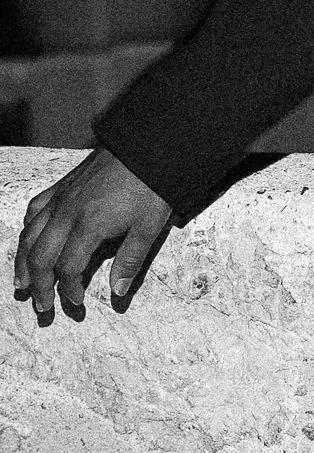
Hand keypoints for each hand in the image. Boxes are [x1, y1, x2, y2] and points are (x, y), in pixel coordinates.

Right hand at [15, 149, 174, 324]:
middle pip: (40, 256)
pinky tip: (28, 240)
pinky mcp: (62, 186)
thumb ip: (130, 260)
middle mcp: (67, 212)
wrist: (147, 146)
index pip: (67, 267)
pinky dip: (27, 229)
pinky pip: (35, 209)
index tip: (75, 303)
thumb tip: (119, 291)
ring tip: (22, 284)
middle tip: (42, 306)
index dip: (68, 290)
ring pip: (30, 234)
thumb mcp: (149, 226)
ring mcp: (61, 197)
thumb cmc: (151, 185)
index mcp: (89, 225)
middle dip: (38, 285)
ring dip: (23, 262)